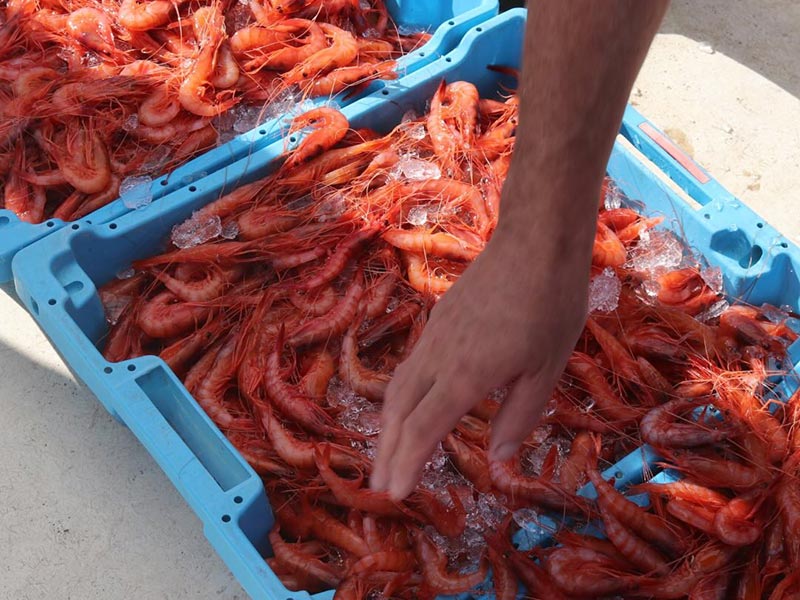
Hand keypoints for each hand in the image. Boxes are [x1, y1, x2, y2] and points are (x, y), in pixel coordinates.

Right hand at [370, 205, 592, 499]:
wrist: (535, 241)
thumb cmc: (551, 304)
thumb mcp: (547, 369)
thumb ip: (519, 417)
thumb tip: (499, 460)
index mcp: (466, 375)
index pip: (424, 430)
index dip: (406, 465)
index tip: (395, 494)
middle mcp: (439, 357)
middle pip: (400, 412)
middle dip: (387, 452)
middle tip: (380, 486)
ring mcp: (435, 335)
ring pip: (398, 387)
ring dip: (389, 426)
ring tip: (386, 452)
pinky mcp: (439, 319)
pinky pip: (409, 366)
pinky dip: (400, 397)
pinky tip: (409, 405)